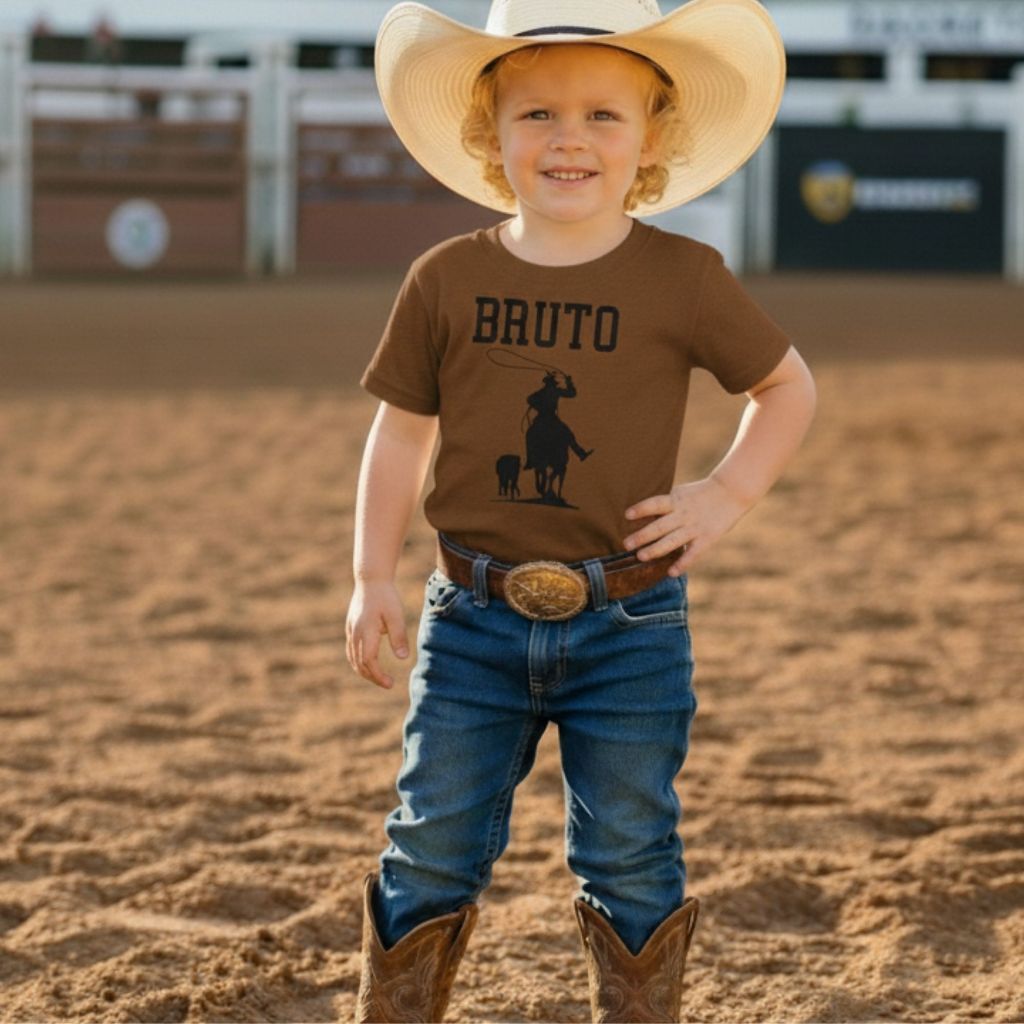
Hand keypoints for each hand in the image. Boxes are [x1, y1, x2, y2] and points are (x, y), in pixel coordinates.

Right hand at [345, 579, 410, 689]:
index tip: (390, 684)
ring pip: (352, 658)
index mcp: (366, 632)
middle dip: (372, 677)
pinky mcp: (350, 627)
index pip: (369, 661)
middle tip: (388, 684)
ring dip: (364, 670)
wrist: (370, 579)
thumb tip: (403, 658)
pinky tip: (369, 663)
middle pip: (359, 664)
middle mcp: (355, 633)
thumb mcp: (396, 615)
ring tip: (379, 677)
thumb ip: (399, 636)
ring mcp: (350, 630)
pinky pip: (351, 650)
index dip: (378, 676)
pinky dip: (359, 661)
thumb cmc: (386, 596)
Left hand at [622, 476, 749, 574]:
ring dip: (655, 550)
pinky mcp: (707, 539)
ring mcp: (695, 528)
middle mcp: (683, 514)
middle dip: (642, 536)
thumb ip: (665, 504)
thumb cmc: (699, 493)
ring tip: (640, 557)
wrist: (731, 492)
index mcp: (676, 500)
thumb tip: (641, 514)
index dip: (642, 509)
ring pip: (672, 541)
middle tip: (626, 544)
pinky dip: (682, 564)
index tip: (627, 515)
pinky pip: (693, 554)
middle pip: (660, 526)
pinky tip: (671, 573)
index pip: (656, 504)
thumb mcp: (681, 493)